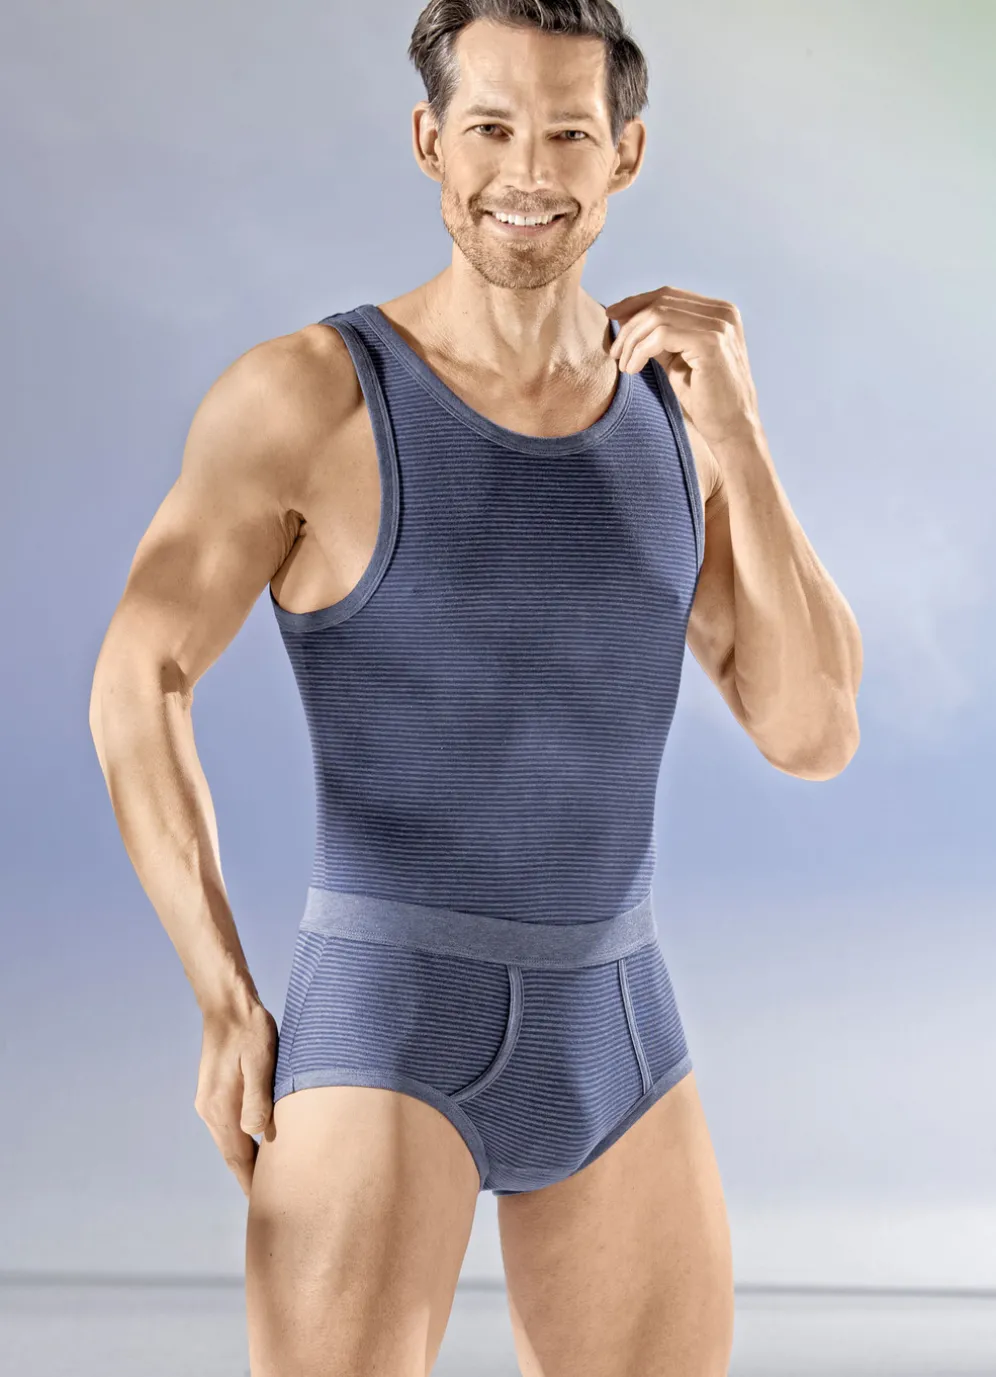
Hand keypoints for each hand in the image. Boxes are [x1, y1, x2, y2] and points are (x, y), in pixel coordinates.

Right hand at [194, 994, 277, 1198]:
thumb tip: (257, 1133)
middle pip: (231, 1155)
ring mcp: (208, 1102)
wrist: (227, 1005)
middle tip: (269, 1202)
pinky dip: (241, 1142)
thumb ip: (258, 1098)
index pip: (238, 1158)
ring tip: (266, 1180)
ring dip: (245, 1160)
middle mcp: (209, 1111)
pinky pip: (227, 1128)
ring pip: (229, 1142)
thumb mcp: (261, 1060)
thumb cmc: (251, 1030)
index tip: (266, 1206)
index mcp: (221, 1108)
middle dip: (249, 1177)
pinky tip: (255, 1145)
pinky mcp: (213, 1093)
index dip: (252, 1182)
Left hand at [604, 285, 761, 446]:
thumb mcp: (678, 359)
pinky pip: (661, 335)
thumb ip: (659, 336)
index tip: (611, 315)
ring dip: (632, 341)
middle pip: (661, 302)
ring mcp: (720, 325)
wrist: (732, 429)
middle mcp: (723, 312)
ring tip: (624, 365)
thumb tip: (625, 317)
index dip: (635, 303)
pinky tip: (632, 369)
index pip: (669, 295)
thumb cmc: (706, 399)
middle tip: (614, 351)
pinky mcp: (711, 343)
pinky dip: (640, 351)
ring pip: (657, 316)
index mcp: (719, 312)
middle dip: (629, 324)